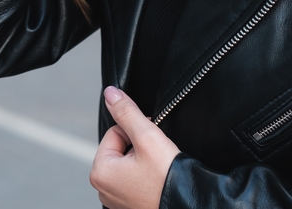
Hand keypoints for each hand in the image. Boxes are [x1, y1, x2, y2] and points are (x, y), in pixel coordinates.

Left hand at [90, 86, 180, 208]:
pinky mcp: (130, 206)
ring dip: (143, 161)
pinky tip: (158, 180)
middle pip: (120, 149)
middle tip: (157, 156)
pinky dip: (146, 177)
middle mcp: (103, 190)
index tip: (152, 140)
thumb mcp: (147, 137)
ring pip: (129, 165)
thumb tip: (110, 94)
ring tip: (159, 169)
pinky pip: (135, 181)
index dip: (136, 131)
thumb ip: (126, 112)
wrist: (191, 205)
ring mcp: (116, 201)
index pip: (115, 133)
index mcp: (100, 173)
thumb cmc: (168, 179)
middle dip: (139, 147)